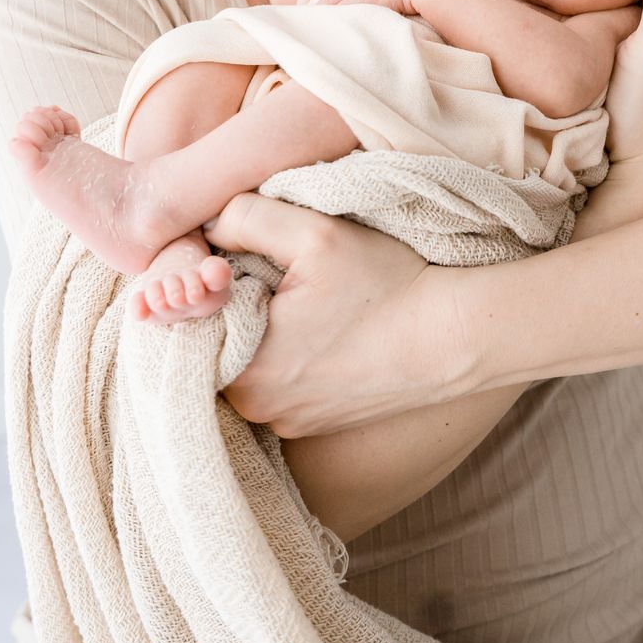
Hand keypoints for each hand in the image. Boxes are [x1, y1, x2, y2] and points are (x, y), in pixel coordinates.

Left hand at [209, 195, 466, 434]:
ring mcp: (286, 421)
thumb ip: (246, 218)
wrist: (453, 337)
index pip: (190, 325)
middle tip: (273, 273)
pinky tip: (320, 328)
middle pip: (215, 346)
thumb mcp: (316, 233)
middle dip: (232, 307)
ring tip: (302, 300)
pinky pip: (275, 384)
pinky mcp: (312, 423)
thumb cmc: (387, 286)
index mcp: (245, 371)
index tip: (234, 260)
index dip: (205, 285)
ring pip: (244, 365)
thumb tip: (206, 227)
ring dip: (259, 332)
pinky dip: (285, 355)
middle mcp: (257, 409)